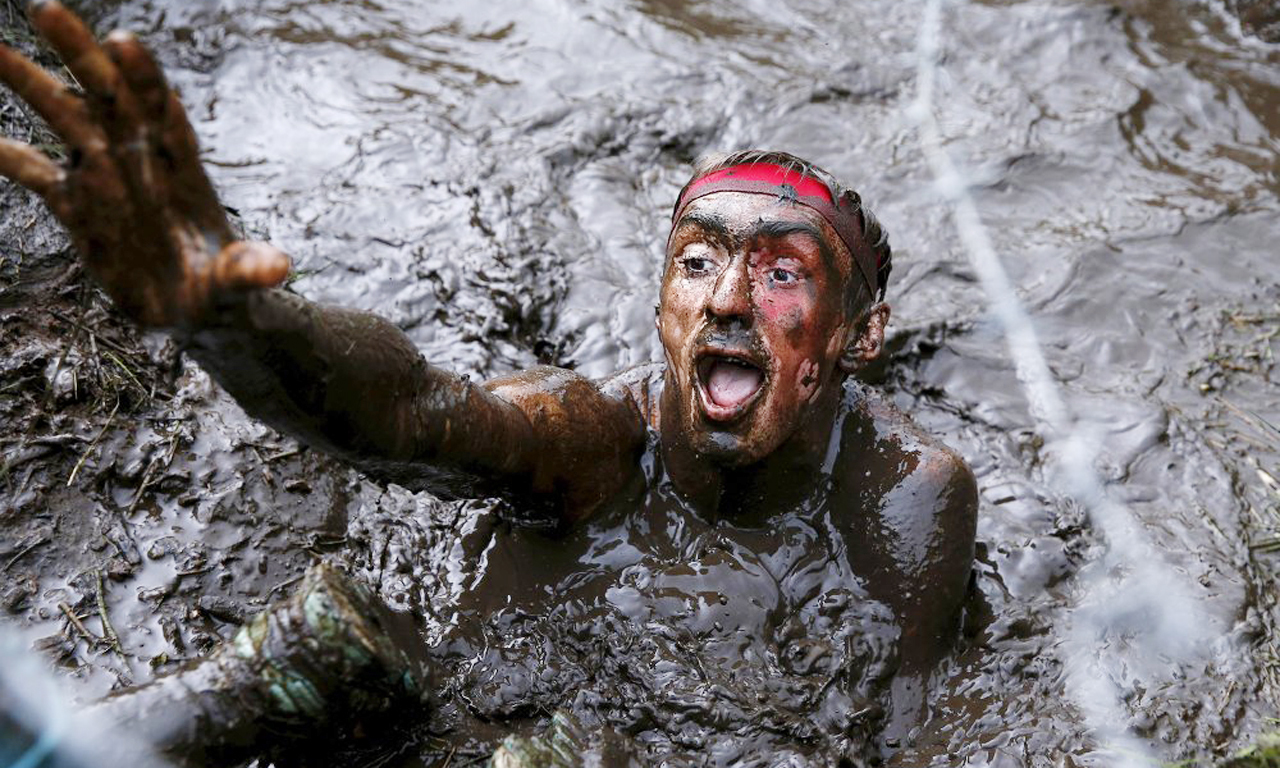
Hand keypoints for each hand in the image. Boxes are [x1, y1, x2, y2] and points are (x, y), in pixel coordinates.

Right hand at [0, 1, 287, 326]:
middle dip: (80, 53)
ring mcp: (106, 178)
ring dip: (31, 82)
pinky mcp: (79, 208)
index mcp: (184, 167)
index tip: (123, 43)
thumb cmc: (226, 288)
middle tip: (46, 8)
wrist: (200, 309)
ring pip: (66, 119)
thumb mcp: (241, 282)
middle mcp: (141, 159)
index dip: (145, 78)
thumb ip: (250, 269)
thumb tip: (276, 269)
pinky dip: (10, 158)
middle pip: (109, 95)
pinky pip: (37, 174)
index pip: (164, 110)